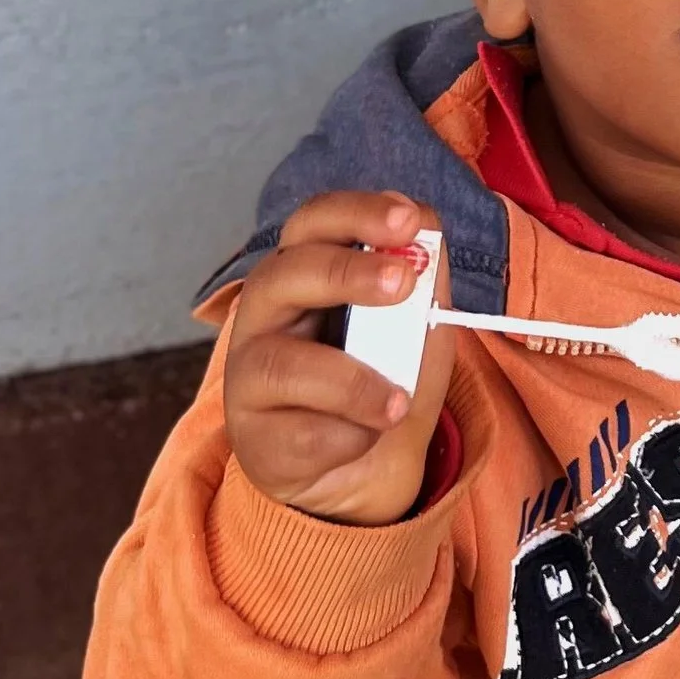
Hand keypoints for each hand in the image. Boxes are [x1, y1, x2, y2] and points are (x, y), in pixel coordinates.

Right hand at [224, 193, 453, 522]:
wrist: (362, 465)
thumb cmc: (382, 377)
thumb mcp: (415, 326)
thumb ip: (423, 284)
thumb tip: (430, 239)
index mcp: (304, 270)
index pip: (315, 223)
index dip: (358, 213)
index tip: (408, 220)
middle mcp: (265, 313)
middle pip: (284, 274)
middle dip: (346, 273)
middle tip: (403, 282)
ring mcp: (249, 376)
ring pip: (282, 364)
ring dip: (353, 381)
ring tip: (399, 400)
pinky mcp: (255, 438)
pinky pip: (301, 433)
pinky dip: (348, 437)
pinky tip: (368, 436)